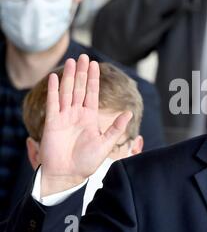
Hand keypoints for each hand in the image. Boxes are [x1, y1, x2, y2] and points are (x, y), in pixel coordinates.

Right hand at [39, 55, 131, 196]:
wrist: (68, 175)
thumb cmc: (87, 162)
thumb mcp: (105, 144)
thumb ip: (116, 128)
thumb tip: (129, 113)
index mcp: (90, 117)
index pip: (92, 93)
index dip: (93, 78)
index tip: (94, 64)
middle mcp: (77, 114)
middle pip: (80, 88)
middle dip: (82, 72)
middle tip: (83, 56)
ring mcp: (64, 117)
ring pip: (67, 92)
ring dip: (69, 76)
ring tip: (72, 61)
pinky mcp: (52, 123)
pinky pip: (53, 103)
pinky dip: (54, 90)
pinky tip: (54, 77)